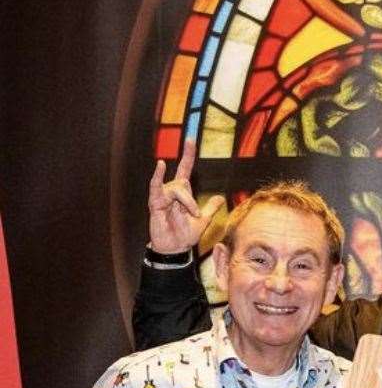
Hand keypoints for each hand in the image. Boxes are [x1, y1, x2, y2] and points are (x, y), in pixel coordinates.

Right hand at [148, 138, 223, 253]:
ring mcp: (162, 196)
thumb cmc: (185, 235)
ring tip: (190, 216)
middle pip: (183, 182)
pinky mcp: (155, 203)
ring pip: (177, 189)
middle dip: (191, 198)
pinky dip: (158, 176)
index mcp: (183, 193)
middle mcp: (172, 191)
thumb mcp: (203, 220)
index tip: (191, 139)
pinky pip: (156, 187)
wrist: (176, 249)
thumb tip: (220, 197)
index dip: (188, 155)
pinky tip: (160, 165)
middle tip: (194, 214)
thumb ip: (210, 208)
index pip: (185, 168)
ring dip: (187, 203)